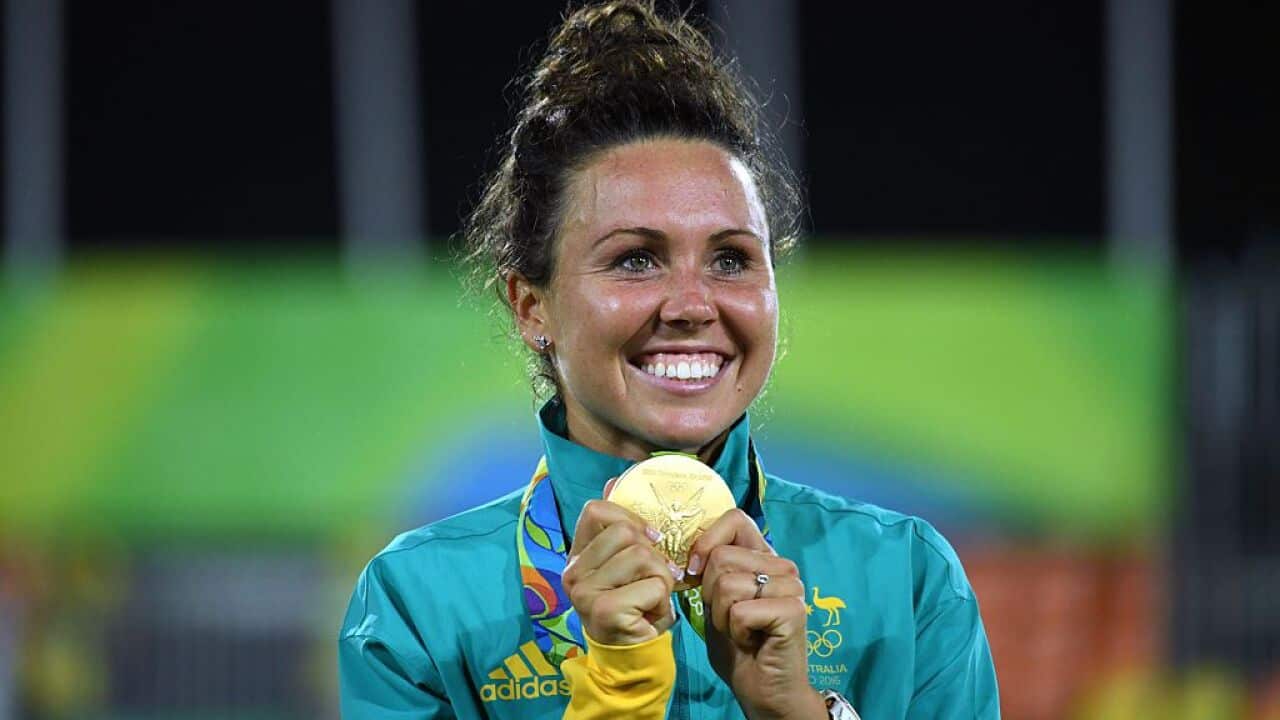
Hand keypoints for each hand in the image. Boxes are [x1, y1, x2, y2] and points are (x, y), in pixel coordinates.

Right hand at [562, 497, 681, 645]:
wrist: (634, 656)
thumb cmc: (635, 606)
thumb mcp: (627, 564)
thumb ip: (619, 527)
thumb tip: (613, 480)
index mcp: (576, 556)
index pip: (596, 511)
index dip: (629, 517)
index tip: (648, 539)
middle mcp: (572, 572)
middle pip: (626, 532)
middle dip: (653, 555)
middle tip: (652, 579)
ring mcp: (585, 592)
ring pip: (643, 557)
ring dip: (661, 578)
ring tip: (651, 597)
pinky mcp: (605, 610)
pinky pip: (653, 585)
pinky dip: (663, 600)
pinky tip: (650, 614)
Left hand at [685, 509, 827, 719]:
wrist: (763, 689)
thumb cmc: (738, 646)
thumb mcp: (714, 602)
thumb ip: (708, 571)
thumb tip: (690, 553)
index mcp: (763, 557)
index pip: (734, 519)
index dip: (706, 541)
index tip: (695, 570)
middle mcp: (782, 566)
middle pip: (721, 556)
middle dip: (710, 595)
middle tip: (729, 619)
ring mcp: (791, 586)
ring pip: (727, 584)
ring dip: (722, 617)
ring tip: (741, 631)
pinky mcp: (793, 610)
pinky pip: (740, 611)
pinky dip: (736, 632)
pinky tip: (752, 642)